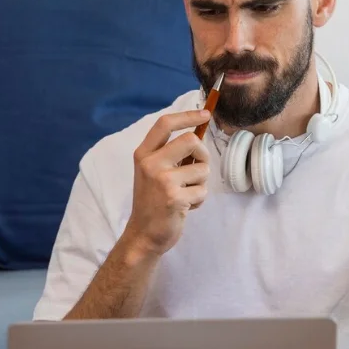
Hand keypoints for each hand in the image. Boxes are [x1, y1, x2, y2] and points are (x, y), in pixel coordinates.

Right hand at [119, 109, 211, 259]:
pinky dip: (199, 199)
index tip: (206, 113)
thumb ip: (170, 153)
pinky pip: (203, 190)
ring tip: (185, 193)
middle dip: (202, 154)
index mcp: (143, 154)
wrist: (143, 234)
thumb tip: (198, 133)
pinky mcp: (174, 197)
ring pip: (202, 168)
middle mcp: (150, 163)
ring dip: (201, 183)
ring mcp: (162, 180)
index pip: (165, 123)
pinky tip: (185, 206)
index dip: (188, 115)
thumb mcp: (153, 171)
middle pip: (191, 140)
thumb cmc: (153, 201)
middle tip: (196, 169)